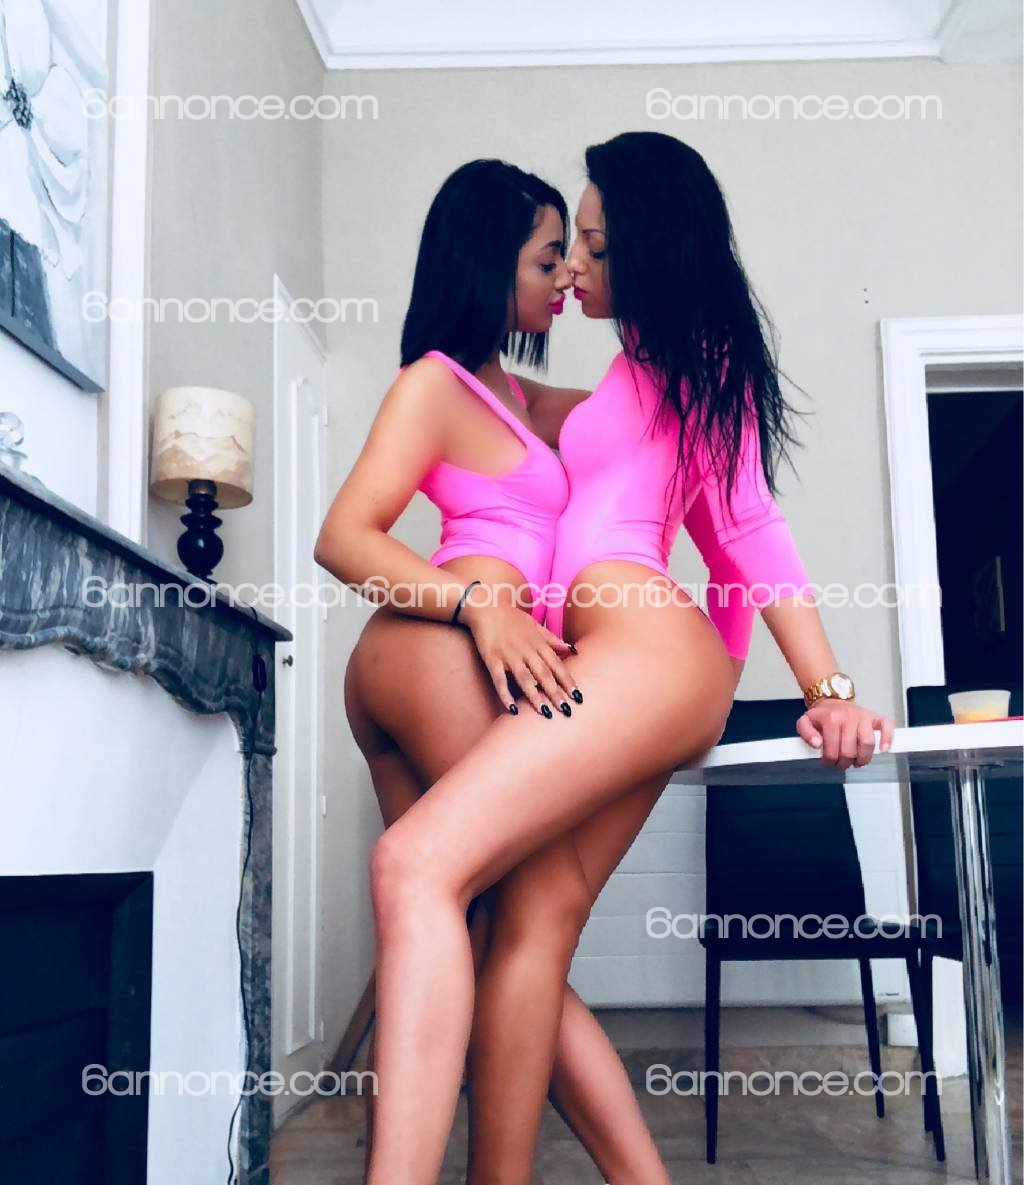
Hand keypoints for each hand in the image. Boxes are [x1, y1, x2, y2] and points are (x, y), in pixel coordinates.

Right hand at [460, 600, 579, 716]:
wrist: (485, 606)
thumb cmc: (511, 617)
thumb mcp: (534, 625)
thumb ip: (552, 639)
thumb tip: (572, 650)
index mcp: (538, 642)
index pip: (557, 665)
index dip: (568, 681)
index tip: (578, 697)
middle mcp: (526, 650)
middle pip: (544, 675)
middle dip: (556, 693)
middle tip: (567, 711)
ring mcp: (508, 655)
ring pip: (525, 679)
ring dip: (536, 697)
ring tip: (545, 713)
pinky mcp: (492, 659)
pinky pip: (499, 680)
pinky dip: (506, 695)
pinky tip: (513, 709)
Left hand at [796, 700, 894, 768]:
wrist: (832, 701)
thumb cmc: (822, 715)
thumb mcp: (805, 721)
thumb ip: (805, 733)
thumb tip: (817, 744)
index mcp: (831, 719)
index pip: (832, 749)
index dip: (829, 761)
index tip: (827, 762)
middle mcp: (849, 717)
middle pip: (849, 750)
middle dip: (844, 762)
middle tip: (841, 763)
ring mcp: (864, 717)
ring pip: (867, 743)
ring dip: (862, 758)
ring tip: (856, 762)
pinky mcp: (875, 717)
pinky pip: (887, 726)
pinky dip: (888, 738)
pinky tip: (884, 749)